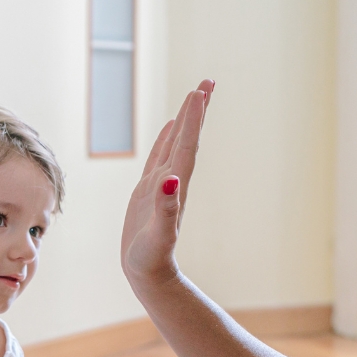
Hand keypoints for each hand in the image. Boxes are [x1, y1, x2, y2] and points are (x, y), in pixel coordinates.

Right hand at [121, 79, 214, 286]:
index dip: (193, 119)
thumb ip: (166, 209)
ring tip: (194, 96)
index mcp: (175, 187)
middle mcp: (172, 181)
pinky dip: (167, 138)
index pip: (187, 146)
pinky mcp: (149, 191)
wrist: (149, 275)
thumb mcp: (159, 236)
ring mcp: (161, 185)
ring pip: (176, 144)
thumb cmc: (152, 259)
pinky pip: (160, 156)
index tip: (200, 91)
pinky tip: (171, 127)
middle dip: (197, 111)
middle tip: (208, 81)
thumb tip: (171, 180)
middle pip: (187, 139)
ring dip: (186, 120)